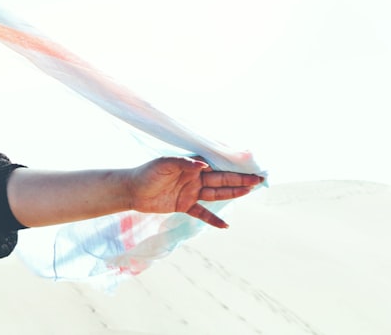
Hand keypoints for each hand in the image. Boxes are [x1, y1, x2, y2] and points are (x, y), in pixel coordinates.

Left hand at [129, 156, 263, 227]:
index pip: (217, 165)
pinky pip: (202, 213)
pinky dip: (213, 220)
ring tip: (249, 192)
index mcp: (192, 166)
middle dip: (240, 179)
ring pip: (216, 194)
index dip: (233, 166)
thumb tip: (204, 165)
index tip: (250, 166)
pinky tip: (225, 226)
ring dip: (232, 193)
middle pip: (221, 179)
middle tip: (259, 180)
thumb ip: (184, 164)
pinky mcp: (184, 206)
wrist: (131, 189)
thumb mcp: (164, 164)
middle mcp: (194, 178)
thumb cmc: (147, 173)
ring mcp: (191, 192)